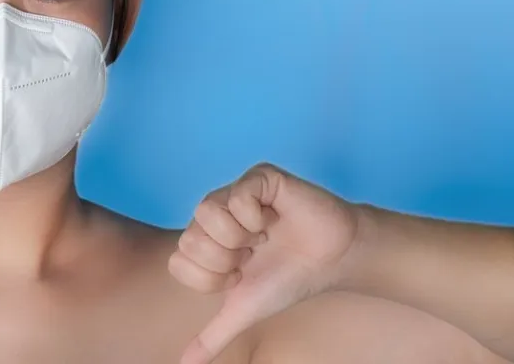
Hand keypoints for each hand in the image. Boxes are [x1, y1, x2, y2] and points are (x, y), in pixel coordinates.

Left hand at [169, 163, 361, 363]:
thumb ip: (213, 335)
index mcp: (203, 241)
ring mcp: (233, 193)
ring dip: (241, 237)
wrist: (334, 259)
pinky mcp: (258, 177)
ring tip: (263, 236)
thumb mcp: (245, 310)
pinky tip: (274, 219)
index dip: (214, 277)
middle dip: (228, 259)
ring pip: (207, 213)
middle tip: (254, 254)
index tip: (241, 274)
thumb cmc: (289, 279)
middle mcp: (212, 214)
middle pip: (190, 239)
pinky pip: (238, 196)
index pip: (179, 261)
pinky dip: (257, 217)